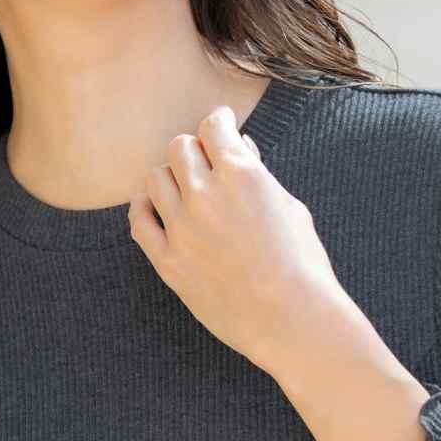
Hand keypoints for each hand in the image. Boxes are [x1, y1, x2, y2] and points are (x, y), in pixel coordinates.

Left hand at [128, 103, 344, 369]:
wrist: (292, 318)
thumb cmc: (301, 263)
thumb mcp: (289, 208)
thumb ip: (258, 174)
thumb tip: (240, 148)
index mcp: (241, 174)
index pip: (213, 127)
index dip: (219, 122)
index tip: (221, 125)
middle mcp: (205, 194)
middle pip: (180, 147)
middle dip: (195, 149)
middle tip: (204, 160)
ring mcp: (182, 228)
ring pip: (155, 178)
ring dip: (170, 177)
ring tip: (183, 187)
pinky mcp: (168, 261)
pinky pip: (139, 220)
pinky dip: (144, 207)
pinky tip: (155, 208)